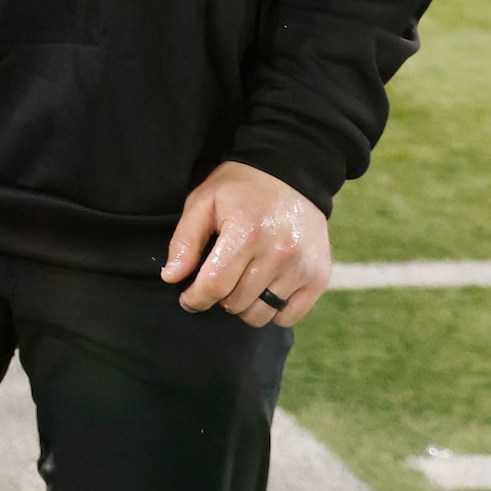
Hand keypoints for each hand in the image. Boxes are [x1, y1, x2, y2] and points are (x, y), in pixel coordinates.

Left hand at [163, 161, 332, 327]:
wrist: (291, 174)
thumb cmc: (239, 189)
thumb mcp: (203, 202)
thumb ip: (184, 241)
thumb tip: (171, 277)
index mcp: (246, 233)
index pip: (215, 286)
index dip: (194, 299)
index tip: (188, 299)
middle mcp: (279, 254)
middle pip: (237, 303)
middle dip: (218, 298)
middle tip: (217, 280)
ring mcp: (302, 268)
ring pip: (262, 315)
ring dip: (244, 307)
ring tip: (239, 284)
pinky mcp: (319, 277)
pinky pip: (289, 316)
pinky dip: (273, 311)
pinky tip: (263, 290)